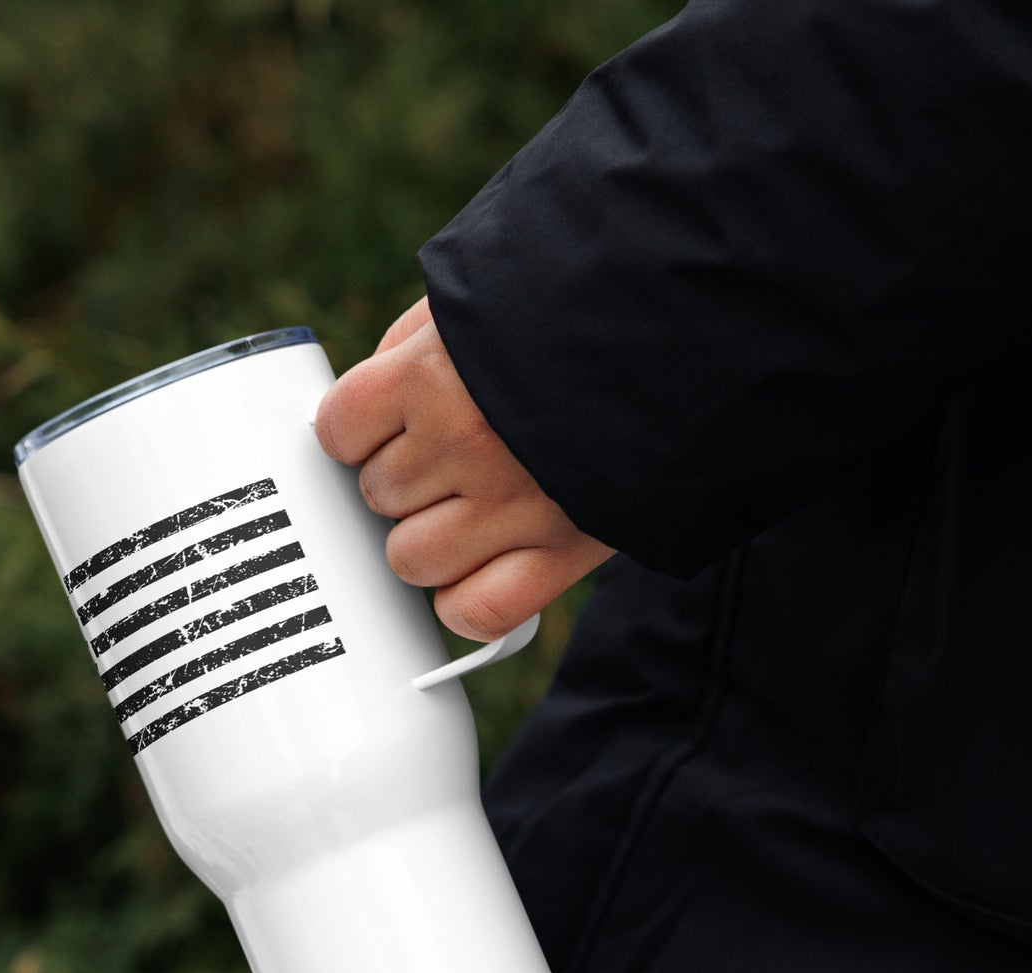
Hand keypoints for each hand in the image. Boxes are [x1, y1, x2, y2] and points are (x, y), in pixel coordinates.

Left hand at [313, 297, 614, 639]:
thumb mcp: (478, 303)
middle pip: (378, 494)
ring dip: (430, 539)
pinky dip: (467, 602)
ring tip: (472, 505)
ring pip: (411, 559)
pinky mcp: (560, 553)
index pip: (340, 428)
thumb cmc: (577, 312)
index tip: (383, 424)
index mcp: (433, 374)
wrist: (691, 338)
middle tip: (451, 454)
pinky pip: (475, 611)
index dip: (358, 429)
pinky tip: (480, 569)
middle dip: (405, 477)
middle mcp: (466, 444)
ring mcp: (512, 506)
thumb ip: (410, 350)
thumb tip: (362, 412)